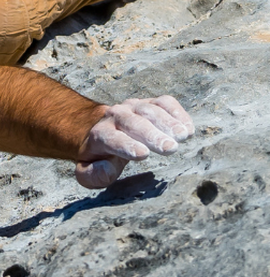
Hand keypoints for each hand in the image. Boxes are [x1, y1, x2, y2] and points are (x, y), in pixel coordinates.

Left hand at [74, 96, 193, 188]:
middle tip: (170, 148)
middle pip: (133, 123)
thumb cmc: (99, 157)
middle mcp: (115, 116)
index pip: (110, 138)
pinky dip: (177, 113)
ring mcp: (133, 107)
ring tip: (183, 136)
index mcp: (99, 135)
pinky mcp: (150, 103)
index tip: (143, 155)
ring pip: (149, 110)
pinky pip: (164, 102)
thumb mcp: (88, 172)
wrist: (101, 129)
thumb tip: (107, 168)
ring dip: (167, 123)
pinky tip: (188, 129)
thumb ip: (93, 174)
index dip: (126, 146)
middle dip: (151, 135)